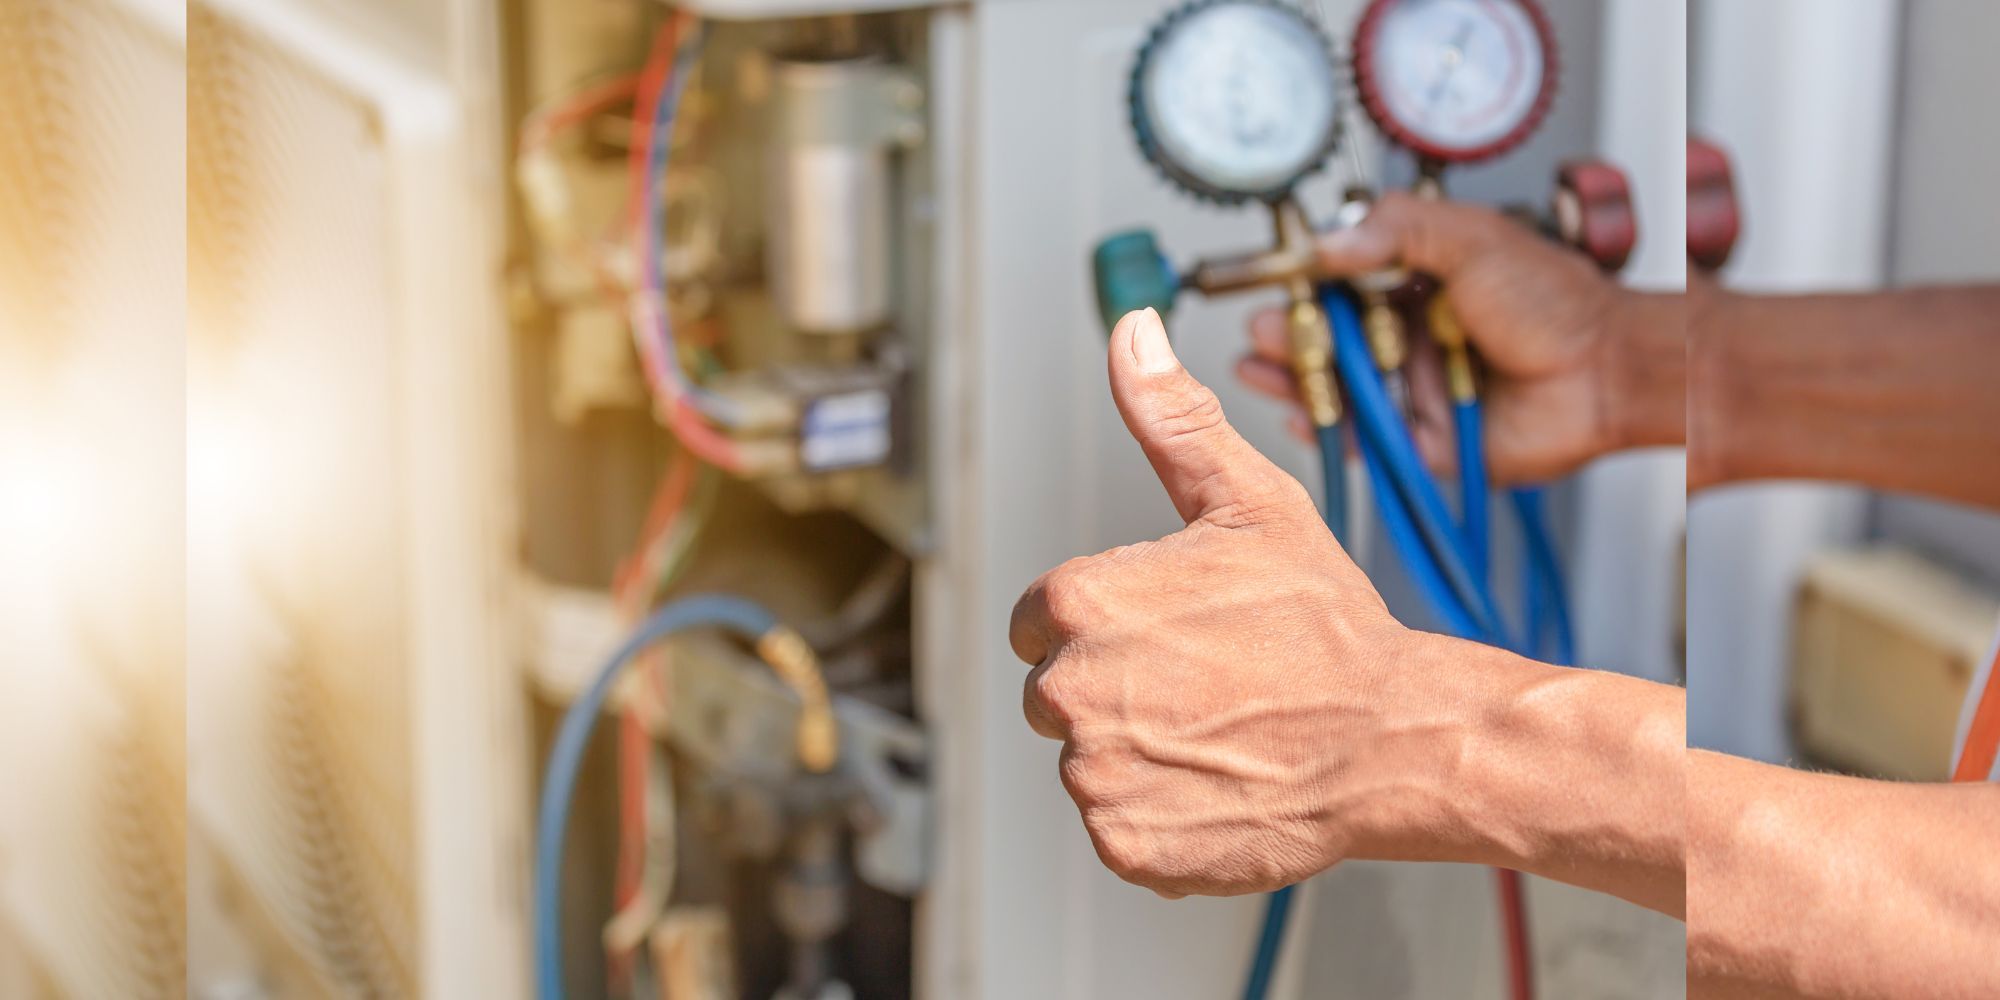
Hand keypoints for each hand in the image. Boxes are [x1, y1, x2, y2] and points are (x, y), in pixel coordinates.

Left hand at [1009, 307, 1469, 897]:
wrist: (1393, 740)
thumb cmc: (1327, 627)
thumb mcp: (1249, 502)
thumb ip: (1171, 419)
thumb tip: (1132, 334)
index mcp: (1077, 604)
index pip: (1038, 622)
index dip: (1106, 624)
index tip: (1170, 633)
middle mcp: (1070, 690)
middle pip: (1057, 693)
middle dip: (1117, 689)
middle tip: (1207, 683)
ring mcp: (1096, 774)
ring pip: (1089, 761)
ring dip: (1141, 753)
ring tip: (1221, 731)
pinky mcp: (1125, 843)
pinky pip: (1119, 827)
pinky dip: (1161, 816)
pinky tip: (1219, 782)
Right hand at [1236, 192, 1633, 483]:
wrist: (1605, 370)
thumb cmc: (1554, 302)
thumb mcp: (1470, 238)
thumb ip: (1397, 229)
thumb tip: (1328, 241)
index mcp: (1420, 284)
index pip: (1343, 282)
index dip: (1305, 284)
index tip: (1274, 281)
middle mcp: (1411, 336)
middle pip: (1330, 339)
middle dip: (1288, 335)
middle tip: (1260, 329)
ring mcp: (1413, 389)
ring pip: (1339, 388)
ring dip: (1294, 378)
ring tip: (1259, 365)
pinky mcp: (1421, 439)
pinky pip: (1362, 438)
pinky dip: (1327, 429)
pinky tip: (1297, 411)